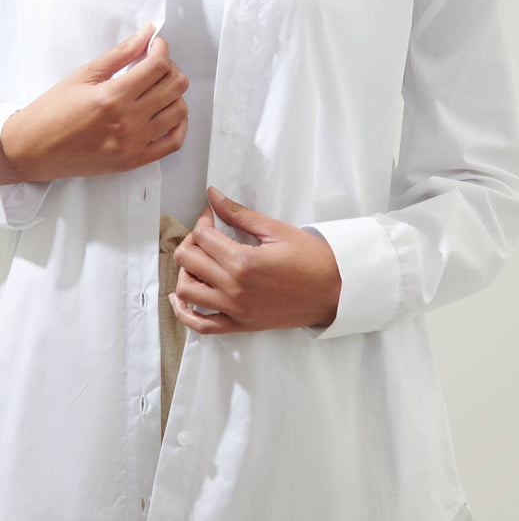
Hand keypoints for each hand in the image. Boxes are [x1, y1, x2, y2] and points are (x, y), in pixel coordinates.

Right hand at [0, 24, 188, 182]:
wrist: (33, 150)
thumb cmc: (52, 114)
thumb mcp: (84, 75)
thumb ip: (120, 54)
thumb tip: (145, 35)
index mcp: (114, 96)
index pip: (158, 66)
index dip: (162, 49)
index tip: (156, 45)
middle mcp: (128, 121)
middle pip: (174, 86)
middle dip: (171, 68)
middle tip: (157, 64)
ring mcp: (134, 143)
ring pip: (179, 112)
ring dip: (175, 94)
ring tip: (160, 87)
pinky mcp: (134, 160)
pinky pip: (173, 143)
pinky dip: (179, 125)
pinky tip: (168, 114)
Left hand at [168, 186, 341, 333]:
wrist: (334, 291)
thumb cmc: (311, 259)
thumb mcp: (276, 230)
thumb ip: (239, 214)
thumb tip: (213, 195)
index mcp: (242, 261)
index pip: (202, 236)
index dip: (203, 219)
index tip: (212, 215)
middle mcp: (233, 288)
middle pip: (187, 260)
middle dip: (192, 241)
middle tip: (207, 234)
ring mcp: (235, 309)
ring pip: (187, 291)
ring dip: (186, 272)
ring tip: (200, 261)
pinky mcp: (240, 325)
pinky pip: (201, 325)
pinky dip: (184, 313)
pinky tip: (181, 298)